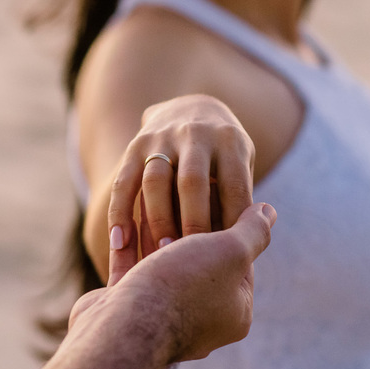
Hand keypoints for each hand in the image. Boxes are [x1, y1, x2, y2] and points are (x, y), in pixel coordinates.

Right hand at [103, 202, 275, 360]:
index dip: (226, 222)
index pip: (236, 259)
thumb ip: (252, 231)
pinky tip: (128, 218)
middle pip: (197, 261)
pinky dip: (131, 244)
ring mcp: (161, 316)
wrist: (126, 326)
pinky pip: (131, 270)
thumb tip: (269, 211)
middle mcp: (200, 320)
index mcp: (233, 314)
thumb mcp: (230, 252)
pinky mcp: (126, 309)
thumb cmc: (182, 287)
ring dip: (157, 230)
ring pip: (162, 264)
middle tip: (182, 191)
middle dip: (188, 225)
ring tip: (151, 196)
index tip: (214, 192)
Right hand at [106, 95, 254, 285]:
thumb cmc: (222, 156)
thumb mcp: (241, 164)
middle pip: (192, 182)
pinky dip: (120, 213)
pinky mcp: (135, 146)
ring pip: (155, 180)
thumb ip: (243, 201)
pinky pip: (124, 182)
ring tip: (158, 256)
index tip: (230, 260)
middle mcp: (195, 134)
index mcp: (230, 141)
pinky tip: (119, 243)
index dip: (232, 224)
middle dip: (192, 223)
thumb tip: (250, 251)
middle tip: (191, 260)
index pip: (234, 186)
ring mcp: (162, 138)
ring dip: (157, 219)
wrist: (188, 107)